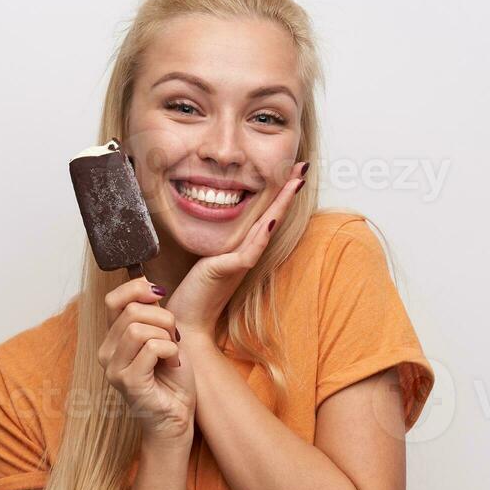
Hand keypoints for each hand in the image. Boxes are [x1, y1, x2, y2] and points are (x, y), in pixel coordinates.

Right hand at [98, 276, 194, 441]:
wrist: (176, 417)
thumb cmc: (170, 379)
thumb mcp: (162, 336)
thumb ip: (151, 314)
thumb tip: (149, 285)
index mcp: (112, 339)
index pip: (112, 300)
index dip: (137, 289)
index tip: (159, 294)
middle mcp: (106, 353)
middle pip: (132, 311)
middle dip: (163, 318)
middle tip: (174, 337)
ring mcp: (114, 369)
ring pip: (139, 328)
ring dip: (166, 336)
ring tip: (172, 352)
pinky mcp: (128, 382)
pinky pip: (151, 348)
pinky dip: (170, 351)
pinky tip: (173, 364)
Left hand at [164, 162, 306, 342]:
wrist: (186, 321)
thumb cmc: (194, 293)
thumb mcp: (206, 259)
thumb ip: (216, 244)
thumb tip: (211, 216)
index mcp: (242, 248)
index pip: (265, 215)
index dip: (278, 194)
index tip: (291, 171)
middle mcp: (246, 253)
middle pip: (273, 217)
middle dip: (288, 191)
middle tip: (303, 168)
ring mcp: (240, 262)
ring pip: (266, 228)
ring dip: (282, 204)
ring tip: (295, 182)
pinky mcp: (228, 271)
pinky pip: (249, 251)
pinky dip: (261, 235)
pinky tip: (270, 219)